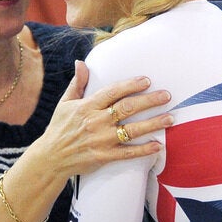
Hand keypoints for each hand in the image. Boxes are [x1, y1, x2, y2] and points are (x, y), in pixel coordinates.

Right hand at [42, 64, 173, 176]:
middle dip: (149, 101)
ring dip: (153, 123)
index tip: (147, 81)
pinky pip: (128, 153)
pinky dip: (144, 150)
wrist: (50, 158)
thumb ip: (77, 84)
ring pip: (132, 130)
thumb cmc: (59, 128)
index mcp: (87, 106)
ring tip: (170, 118)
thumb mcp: (65, 103)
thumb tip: (80, 62)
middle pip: (127, 108)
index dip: (131, 85)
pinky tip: (158, 145)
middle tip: (167, 96)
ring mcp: (101, 140)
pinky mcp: (104, 157)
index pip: (113, 92)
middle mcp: (96, 122)